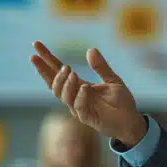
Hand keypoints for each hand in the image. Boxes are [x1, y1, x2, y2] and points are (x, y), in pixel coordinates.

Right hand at [30, 42, 146, 145]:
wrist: (131, 122)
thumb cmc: (121, 102)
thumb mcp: (112, 80)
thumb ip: (101, 66)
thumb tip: (90, 49)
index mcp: (79, 86)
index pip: (58, 70)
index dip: (47, 58)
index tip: (36, 45)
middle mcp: (75, 96)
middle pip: (53, 83)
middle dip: (43, 70)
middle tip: (35, 57)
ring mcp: (79, 108)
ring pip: (63, 95)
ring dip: (64, 82)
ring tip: (70, 70)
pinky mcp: (87, 117)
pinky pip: (78, 106)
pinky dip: (80, 95)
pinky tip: (84, 86)